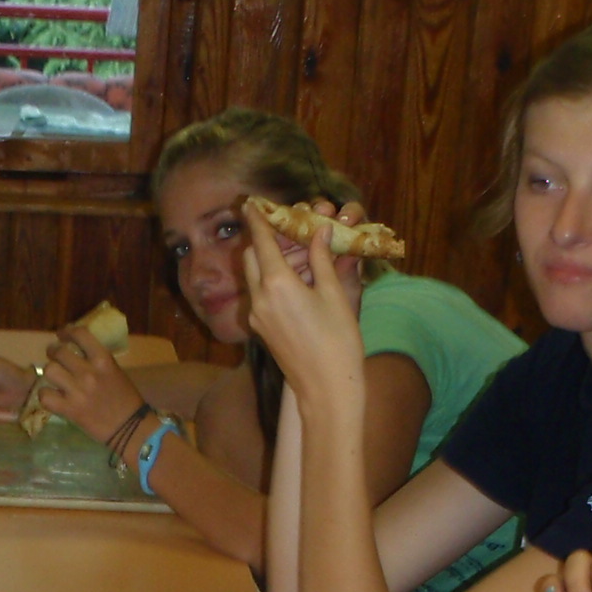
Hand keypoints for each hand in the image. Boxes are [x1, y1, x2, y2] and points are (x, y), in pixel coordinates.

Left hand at [37, 325, 147, 448]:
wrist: (130, 427)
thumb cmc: (126, 398)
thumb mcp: (115, 371)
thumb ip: (97, 360)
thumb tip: (78, 351)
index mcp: (103, 360)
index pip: (80, 334)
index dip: (67, 331)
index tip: (62, 334)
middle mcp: (88, 372)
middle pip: (59, 352)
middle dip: (53, 351)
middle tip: (54, 356)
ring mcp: (77, 391)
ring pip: (49, 370)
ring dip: (49, 372)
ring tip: (53, 376)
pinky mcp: (69, 410)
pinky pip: (45, 396)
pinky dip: (45, 395)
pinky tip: (51, 396)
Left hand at [240, 210, 366, 423]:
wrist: (325, 388)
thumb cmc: (337, 341)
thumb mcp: (333, 294)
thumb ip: (322, 260)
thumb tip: (319, 233)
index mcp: (277, 285)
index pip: (262, 242)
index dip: (259, 220)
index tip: (253, 203)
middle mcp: (260, 299)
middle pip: (253, 257)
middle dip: (266, 239)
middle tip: (290, 230)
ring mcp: (258, 316)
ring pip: (256, 276)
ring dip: (271, 260)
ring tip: (301, 252)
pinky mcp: (262, 329)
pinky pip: (262, 294)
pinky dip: (273, 280)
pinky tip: (298, 278)